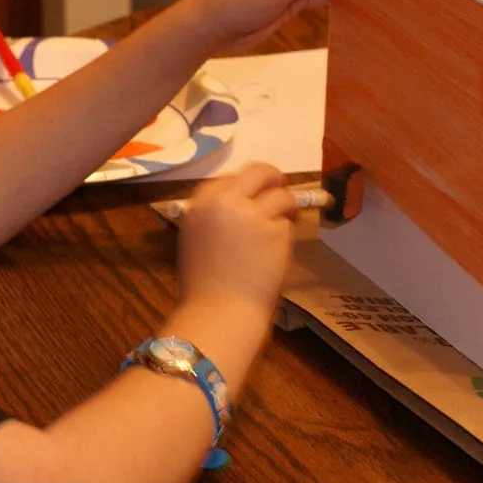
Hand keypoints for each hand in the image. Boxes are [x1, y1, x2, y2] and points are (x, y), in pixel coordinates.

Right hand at [175, 162, 300, 314]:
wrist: (218, 312)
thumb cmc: (202, 285)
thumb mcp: (196, 239)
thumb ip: (216, 216)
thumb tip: (243, 204)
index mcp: (200, 203)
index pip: (229, 178)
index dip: (245, 186)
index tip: (252, 196)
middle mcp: (225, 201)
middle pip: (259, 171)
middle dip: (273, 179)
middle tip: (280, 191)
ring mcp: (252, 214)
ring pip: (281, 196)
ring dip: (285, 208)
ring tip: (280, 228)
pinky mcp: (276, 231)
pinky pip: (287, 224)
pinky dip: (284, 236)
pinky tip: (275, 255)